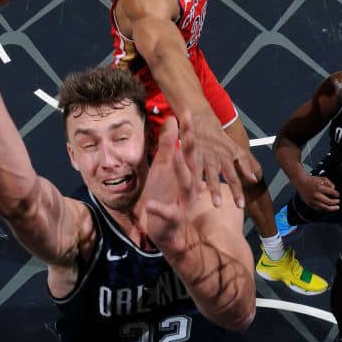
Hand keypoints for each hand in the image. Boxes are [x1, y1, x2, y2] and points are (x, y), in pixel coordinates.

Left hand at [144, 114, 205, 253]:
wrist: (167, 230)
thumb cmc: (166, 194)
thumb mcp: (163, 168)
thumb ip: (168, 145)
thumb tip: (172, 119)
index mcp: (186, 171)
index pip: (189, 148)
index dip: (188, 131)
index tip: (187, 112)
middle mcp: (190, 183)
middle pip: (191, 162)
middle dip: (191, 146)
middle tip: (190, 130)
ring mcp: (184, 200)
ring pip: (186, 184)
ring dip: (180, 170)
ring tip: (174, 156)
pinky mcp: (174, 217)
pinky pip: (167, 212)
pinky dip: (159, 209)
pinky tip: (149, 204)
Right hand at [188, 110, 254, 207]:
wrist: (202, 119)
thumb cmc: (219, 138)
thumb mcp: (234, 149)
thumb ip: (245, 163)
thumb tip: (254, 179)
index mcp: (227, 158)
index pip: (234, 177)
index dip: (237, 191)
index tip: (240, 205)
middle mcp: (216, 157)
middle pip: (217, 176)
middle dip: (218, 190)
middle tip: (218, 206)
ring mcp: (203, 154)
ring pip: (204, 172)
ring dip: (202, 185)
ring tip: (201, 199)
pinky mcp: (190, 152)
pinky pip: (189, 166)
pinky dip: (189, 177)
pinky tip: (186, 188)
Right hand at [297, 174, 339, 211]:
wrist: (300, 182)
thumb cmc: (311, 180)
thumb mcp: (322, 178)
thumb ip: (330, 183)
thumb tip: (335, 190)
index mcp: (319, 188)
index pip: (332, 193)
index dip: (337, 194)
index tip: (338, 195)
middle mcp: (316, 195)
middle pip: (329, 202)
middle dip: (336, 202)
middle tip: (338, 201)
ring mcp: (312, 201)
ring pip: (324, 208)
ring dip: (332, 208)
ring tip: (336, 208)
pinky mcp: (309, 204)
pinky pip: (319, 209)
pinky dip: (324, 209)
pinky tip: (327, 208)